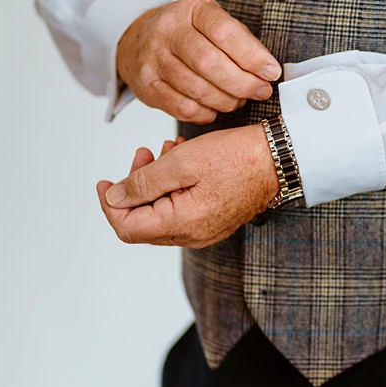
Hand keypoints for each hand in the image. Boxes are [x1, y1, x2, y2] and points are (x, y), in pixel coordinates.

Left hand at [96, 125, 278, 247]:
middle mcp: (192, 235)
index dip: (110, 205)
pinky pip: (181, 210)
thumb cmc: (236, 157)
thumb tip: (114, 198)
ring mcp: (205, 230)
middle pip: (143, 222)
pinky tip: (181, 163)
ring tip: (165, 151)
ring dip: (154, 184)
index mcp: (182, 224)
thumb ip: (142, 183)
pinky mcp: (214, 221)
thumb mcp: (181, 162)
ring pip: (161, 214)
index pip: (127, 228)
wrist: (280, 159)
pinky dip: (173, 188)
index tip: (105, 181)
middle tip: (144, 154)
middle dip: (134, 188)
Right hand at [116, 0, 281, 123]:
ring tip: (238, 99)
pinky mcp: (146, 84)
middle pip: (209, 63)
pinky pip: (182, 108)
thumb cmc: (191, 34)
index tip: (271, 72)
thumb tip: (268, 71)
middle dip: (242, 83)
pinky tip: (214, 107)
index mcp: (193, 8)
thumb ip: (243, 43)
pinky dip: (206, 113)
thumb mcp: (216, 24)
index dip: (252, 56)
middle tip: (260, 91)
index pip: (224, 31)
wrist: (140, 39)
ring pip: (197, 89)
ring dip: (226, 100)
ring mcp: (153, 57)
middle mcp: (168, 29)